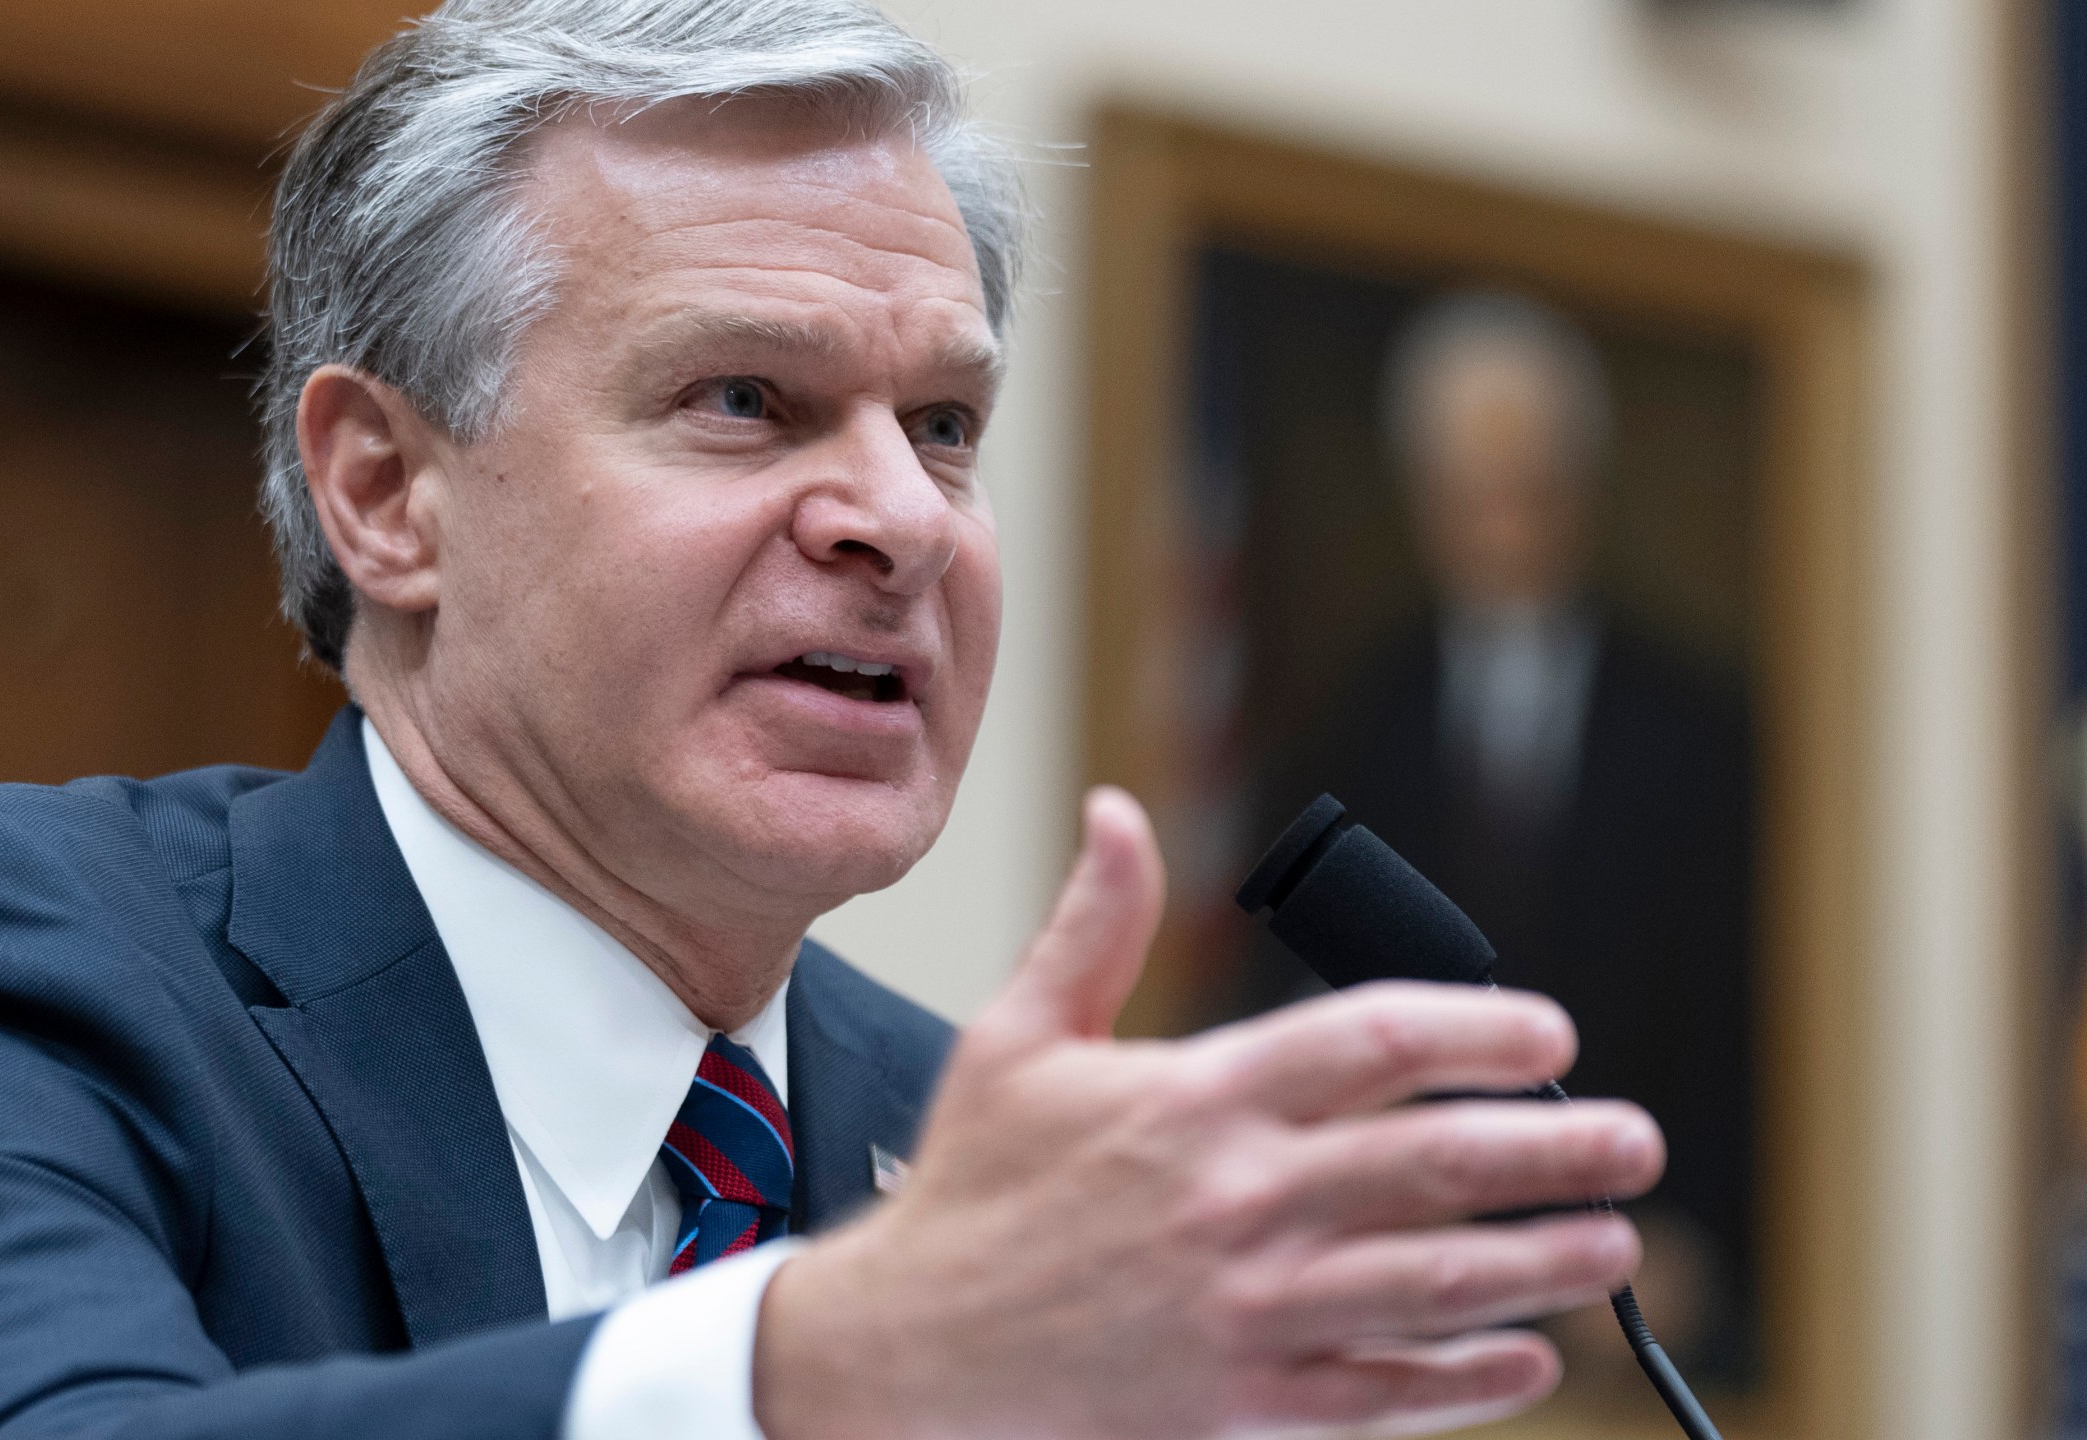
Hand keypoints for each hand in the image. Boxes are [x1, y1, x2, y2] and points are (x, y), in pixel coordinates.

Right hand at [755, 787, 1662, 1439]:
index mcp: (1191, 1099)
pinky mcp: (1241, 1398)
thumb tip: (1120, 813)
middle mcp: (1233, 1200)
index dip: (1478, 1028)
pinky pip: (1381, 1392)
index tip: (1548, 1033)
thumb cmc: (971, 1188)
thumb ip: (1093, 925)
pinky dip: (1466, 1381)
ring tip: (1615, 1244)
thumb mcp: (1018, 1038)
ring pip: (1432, 1283)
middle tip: (1632, 1140)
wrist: (912, 1346)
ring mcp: (1244, 1307)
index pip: (1370, 1042)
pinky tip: (1528, 1361)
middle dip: (1555, 1148)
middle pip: (1433, 1163)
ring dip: (1541, 1263)